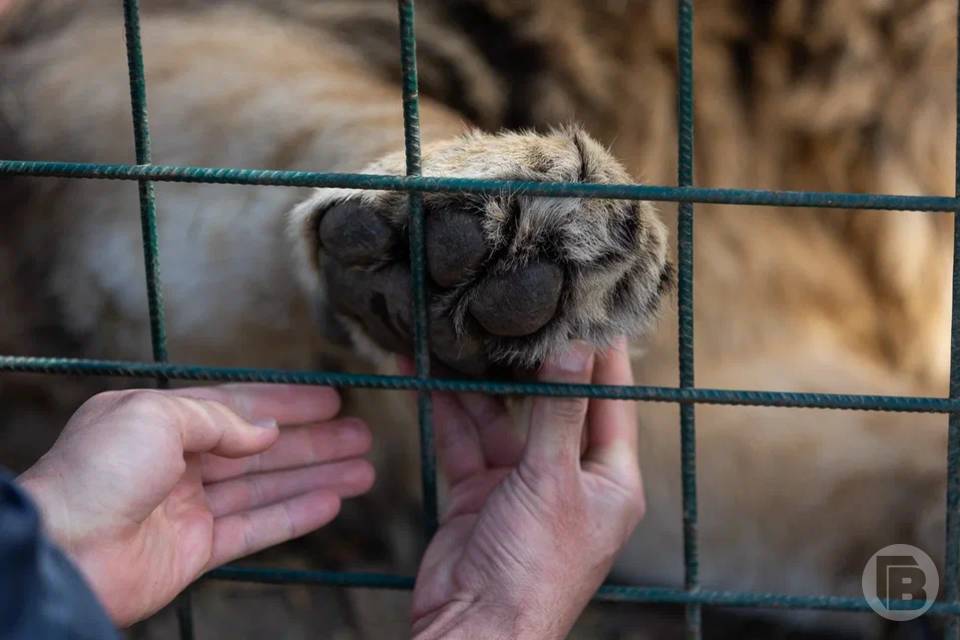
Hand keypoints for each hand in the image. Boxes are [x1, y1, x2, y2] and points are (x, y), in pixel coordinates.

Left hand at [18, 384, 373, 625]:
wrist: (63, 552)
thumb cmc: (96, 474)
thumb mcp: (156, 416)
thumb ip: (218, 419)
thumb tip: (264, 431)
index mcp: (160, 421)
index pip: (238, 405)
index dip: (288, 403)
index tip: (332, 400)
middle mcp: (176, 462)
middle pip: (261, 449)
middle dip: (314, 441)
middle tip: (361, 435)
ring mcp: (188, 508)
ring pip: (266, 487)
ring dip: (315, 477)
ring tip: (363, 469)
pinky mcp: (196, 551)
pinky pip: (256, 528)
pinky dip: (295, 516)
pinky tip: (331, 502)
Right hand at [406, 338, 643, 639]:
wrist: (475, 630)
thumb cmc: (534, 569)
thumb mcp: (552, 481)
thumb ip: (558, 414)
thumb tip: (575, 351)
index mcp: (609, 481)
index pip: (612, 403)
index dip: (603, 357)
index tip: (594, 311)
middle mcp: (568, 479)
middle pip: (552, 407)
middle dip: (531, 366)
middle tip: (521, 316)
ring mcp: (520, 486)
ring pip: (501, 421)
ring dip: (479, 388)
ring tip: (463, 340)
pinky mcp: (478, 495)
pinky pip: (464, 443)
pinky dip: (448, 413)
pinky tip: (430, 378)